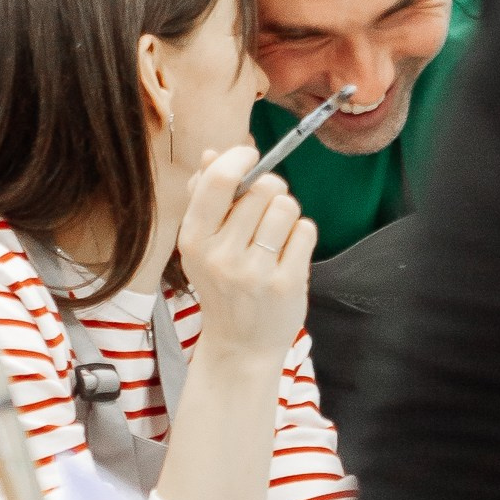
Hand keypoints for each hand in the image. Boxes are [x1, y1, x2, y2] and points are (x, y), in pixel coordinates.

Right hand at [175, 149, 313, 375]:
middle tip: (265, 208)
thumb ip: (203, 196)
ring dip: (286, 213)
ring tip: (275, 234)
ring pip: (287, 206)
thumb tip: (213, 154)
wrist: (239, 345)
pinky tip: (287, 253)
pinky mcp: (286, 284)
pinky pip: (305, 231)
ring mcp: (256, 272)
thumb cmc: (221, 284)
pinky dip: (300, 236)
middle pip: (263, 187)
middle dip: (270, 188)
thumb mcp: (200, 244)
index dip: (240, 157)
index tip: (249, 155)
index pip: (220, 180)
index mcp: (193, 239)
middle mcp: (221, 256)